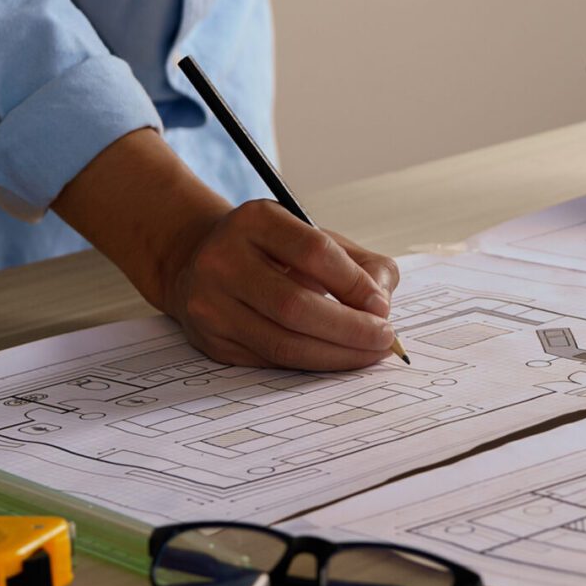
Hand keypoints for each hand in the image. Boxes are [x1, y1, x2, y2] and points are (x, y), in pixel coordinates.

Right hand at [161, 200, 401, 369]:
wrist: (200, 261)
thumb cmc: (271, 250)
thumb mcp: (312, 236)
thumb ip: (359, 263)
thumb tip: (382, 304)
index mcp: (255, 221)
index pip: (313, 252)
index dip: (354, 284)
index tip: (383, 307)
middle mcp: (223, 259)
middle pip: (295, 305)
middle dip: (350, 329)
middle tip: (384, 339)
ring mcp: (210, 303)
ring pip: (282, 343)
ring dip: (335, 355)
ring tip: (368, 354)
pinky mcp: (211, 339)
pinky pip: (270, 361)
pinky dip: (310, 364)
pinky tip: (336, 358)